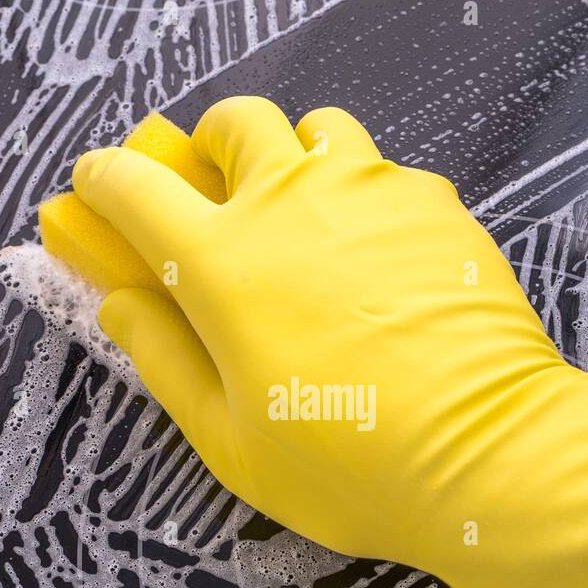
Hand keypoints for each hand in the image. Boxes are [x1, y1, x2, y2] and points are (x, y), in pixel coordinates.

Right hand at [72, 96, 561, 566]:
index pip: (133, 183)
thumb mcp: (229, 440)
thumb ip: (164, 361)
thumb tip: (119, 303)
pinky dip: (366, 199)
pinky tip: (385, 264)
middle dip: (211, 148)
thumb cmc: (348, 465)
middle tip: (222, 202)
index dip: (104, 179)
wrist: (486, 454)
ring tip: (312, 222)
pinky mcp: (433, 201)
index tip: (102, 193)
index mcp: (221, 260)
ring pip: (317, 129)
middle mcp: (289, 201)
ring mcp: (370, 189)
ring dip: (297, 158)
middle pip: (233, 121)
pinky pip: (385, 173)